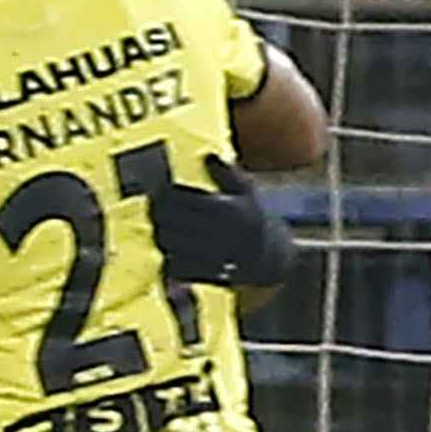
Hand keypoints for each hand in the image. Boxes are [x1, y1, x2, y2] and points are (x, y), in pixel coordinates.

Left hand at [147, 158, 300, 293]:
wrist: (277, 260)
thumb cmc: (259, 221)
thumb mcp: (250, 193)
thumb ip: (228, 174)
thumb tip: (208, 156)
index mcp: (226, 209)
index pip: (180, 199)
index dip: (163, 194)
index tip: (158, 190)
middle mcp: (217, 232)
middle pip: (170, 221)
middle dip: (156, 212)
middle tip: (153, 207)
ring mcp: (212, 255)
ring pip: (170, 243)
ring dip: (159, 233)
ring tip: (158, 225)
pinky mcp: (208, 274)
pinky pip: (178, 266)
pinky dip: (168, 257)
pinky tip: (168, 248)